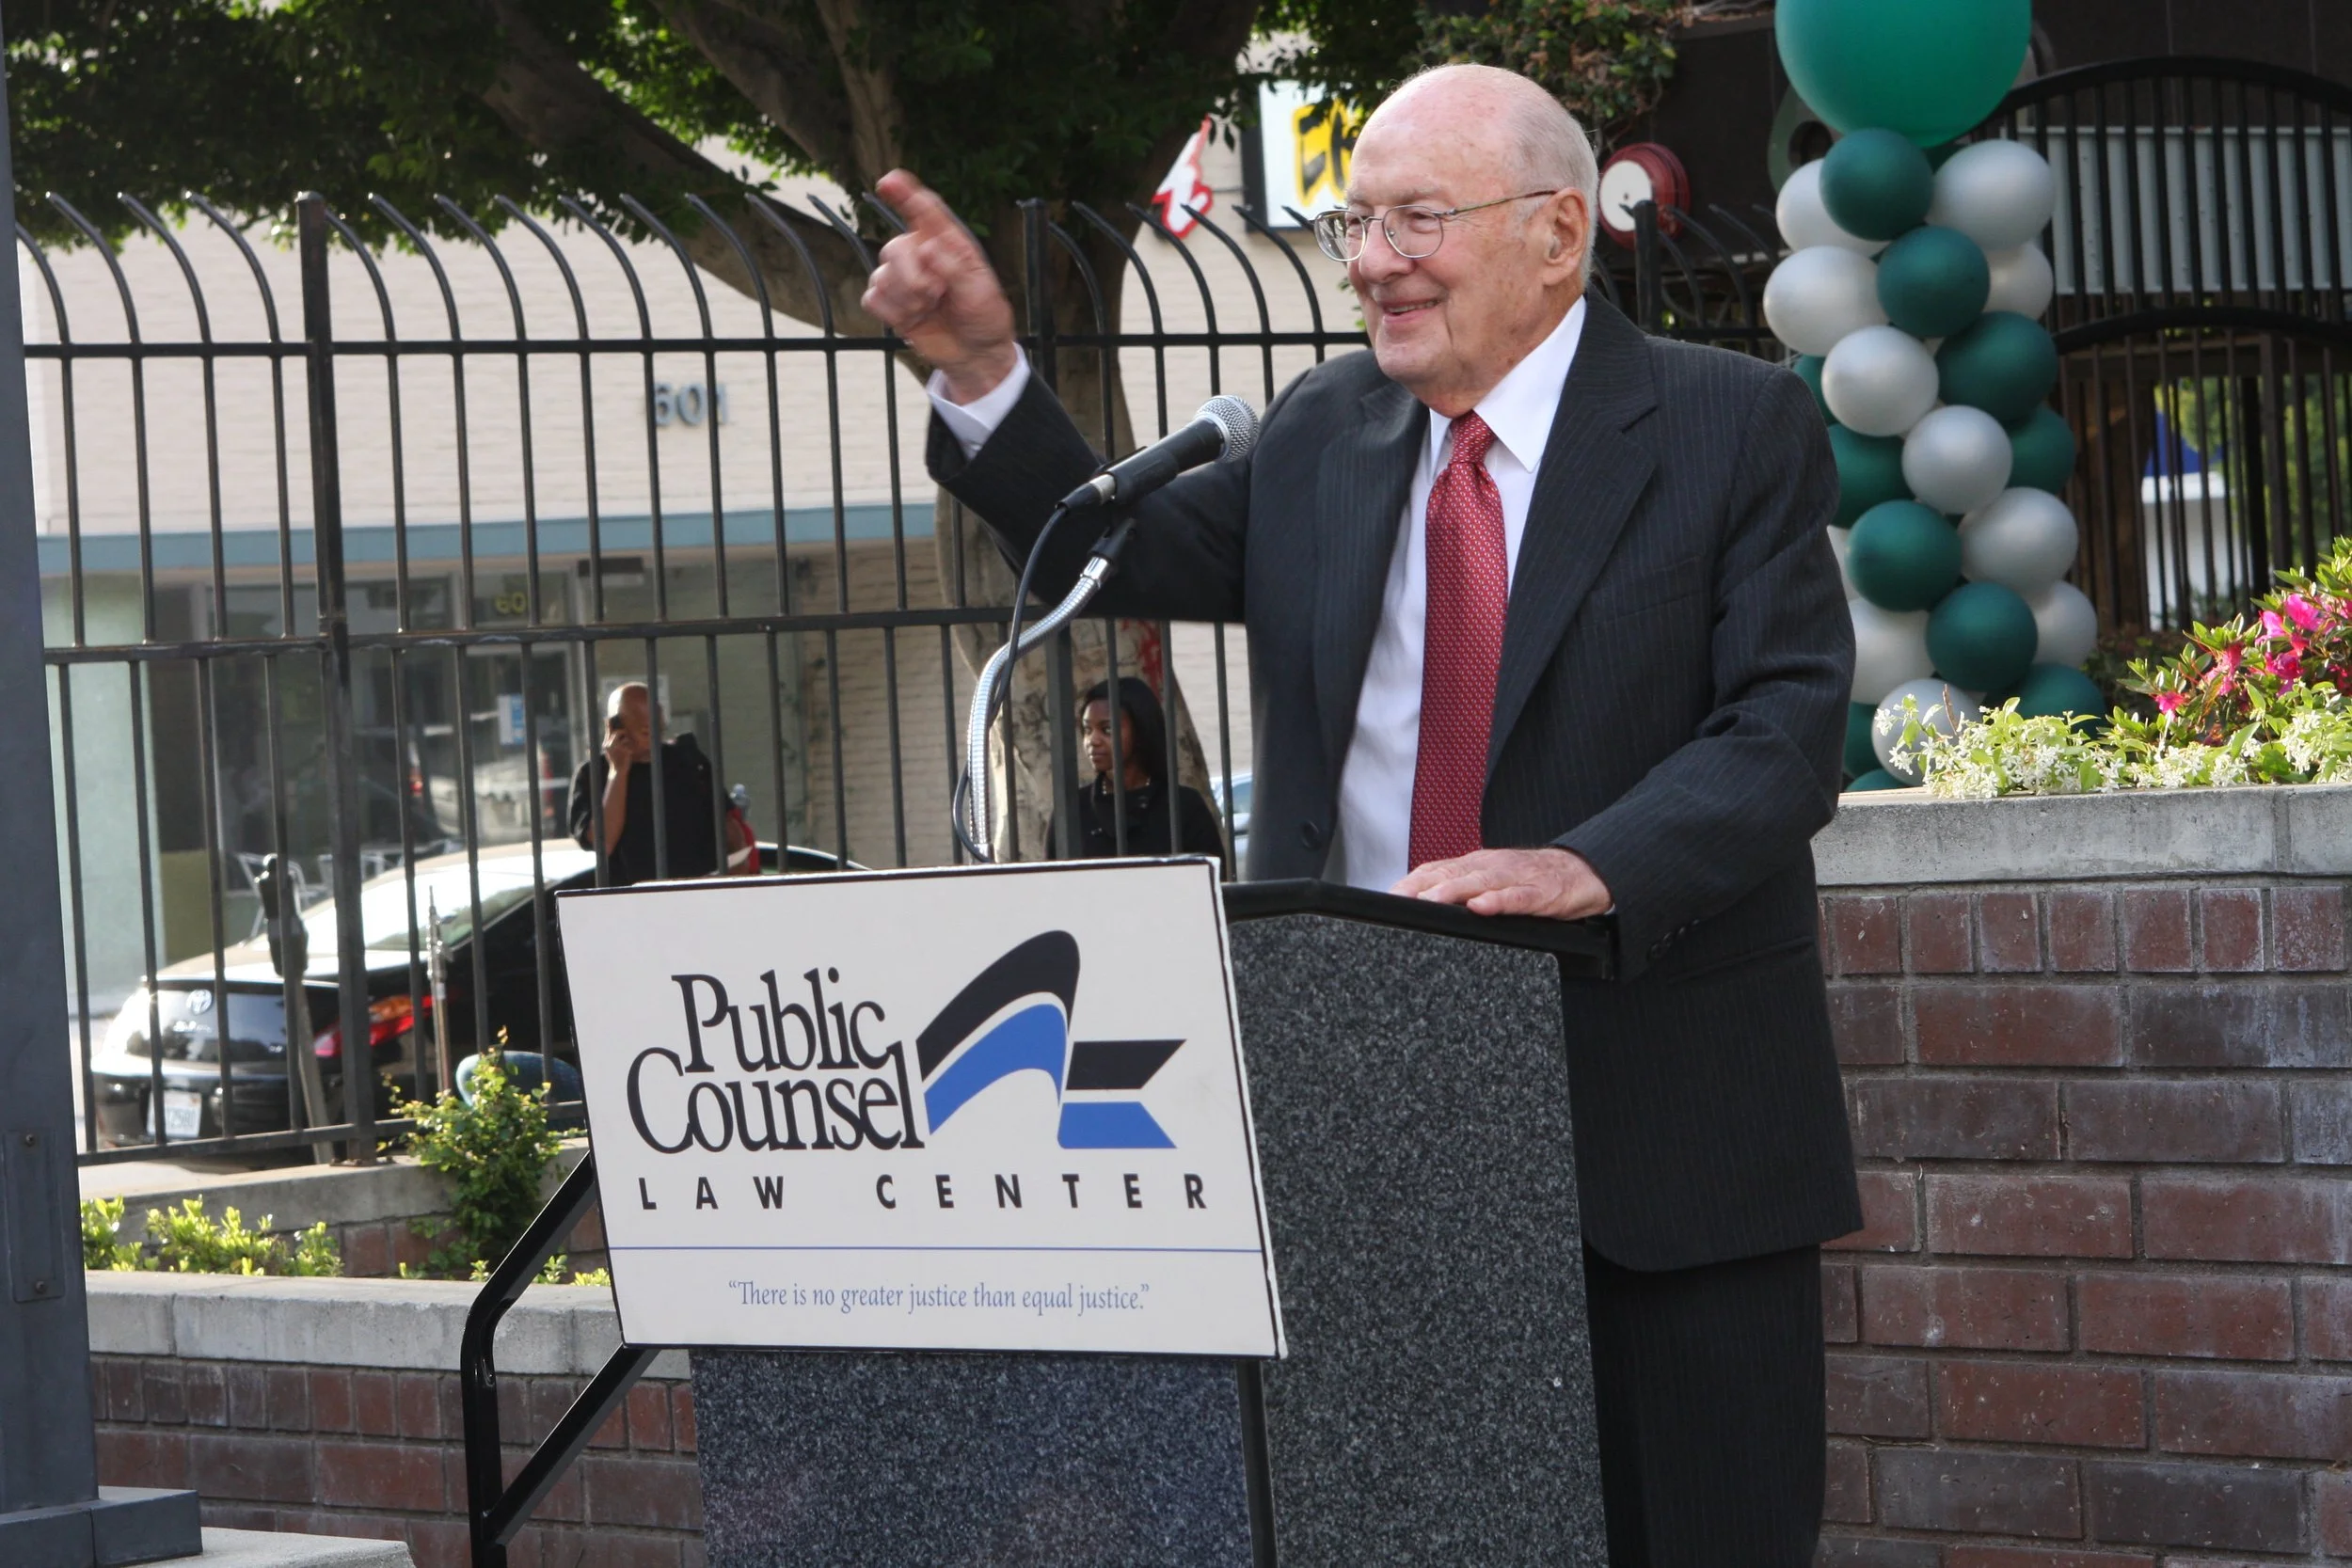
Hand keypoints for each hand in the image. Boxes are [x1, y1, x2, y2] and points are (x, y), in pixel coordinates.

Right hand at [603, 727, 636, 771]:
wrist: (618, 771)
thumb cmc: (615, 761)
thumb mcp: (610, 752)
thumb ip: (610, 744)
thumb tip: (612, 735)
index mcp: (606, 745)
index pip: (608, 732)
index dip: (608, 725)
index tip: (606, 718)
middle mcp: (610, 745)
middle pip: (617, 733)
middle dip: (622, 733)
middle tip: (625, 735)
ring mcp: (616, 747)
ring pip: (624, 737)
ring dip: (627, 740)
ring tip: (627, 747)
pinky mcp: (623, 750)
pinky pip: (629, 743)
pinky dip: (630, 747)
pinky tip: (629, 752)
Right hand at [863, 170, 1019, 402]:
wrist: (975, 353)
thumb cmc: (984, 317)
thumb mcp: (980, 292)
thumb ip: (955, 270)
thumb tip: (929, 250)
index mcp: (948, 243)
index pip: (924, 211)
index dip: (905, 193)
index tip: (889, 181)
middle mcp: (921, 254)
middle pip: (894, 248)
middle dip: (912, 278)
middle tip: (935, 294)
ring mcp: (903, 278)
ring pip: (882, 276)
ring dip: (906, 299)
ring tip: (929, 308)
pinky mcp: (891, 302)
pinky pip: (873, 298)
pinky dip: (892, 312)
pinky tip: (912, 318)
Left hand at [1391, 846, 1612, 920]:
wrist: (1585, 870)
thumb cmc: (1535, 879)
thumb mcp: (1494, 879)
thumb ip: (1463, 888)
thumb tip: (1425, 903)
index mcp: (1477, 864)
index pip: (1436, 870)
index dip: (1410, 882)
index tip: (1387, 897)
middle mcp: (1491, 866)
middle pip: (1450, 874)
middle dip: (1421, 887)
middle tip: (1396, 900)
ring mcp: (1516, 877)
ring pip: (1479, 882)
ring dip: (1451, 891)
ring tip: (1429, 902)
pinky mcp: (1541, 893)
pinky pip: (1517, 897)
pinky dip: (1499, 901)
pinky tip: (1481, 907)